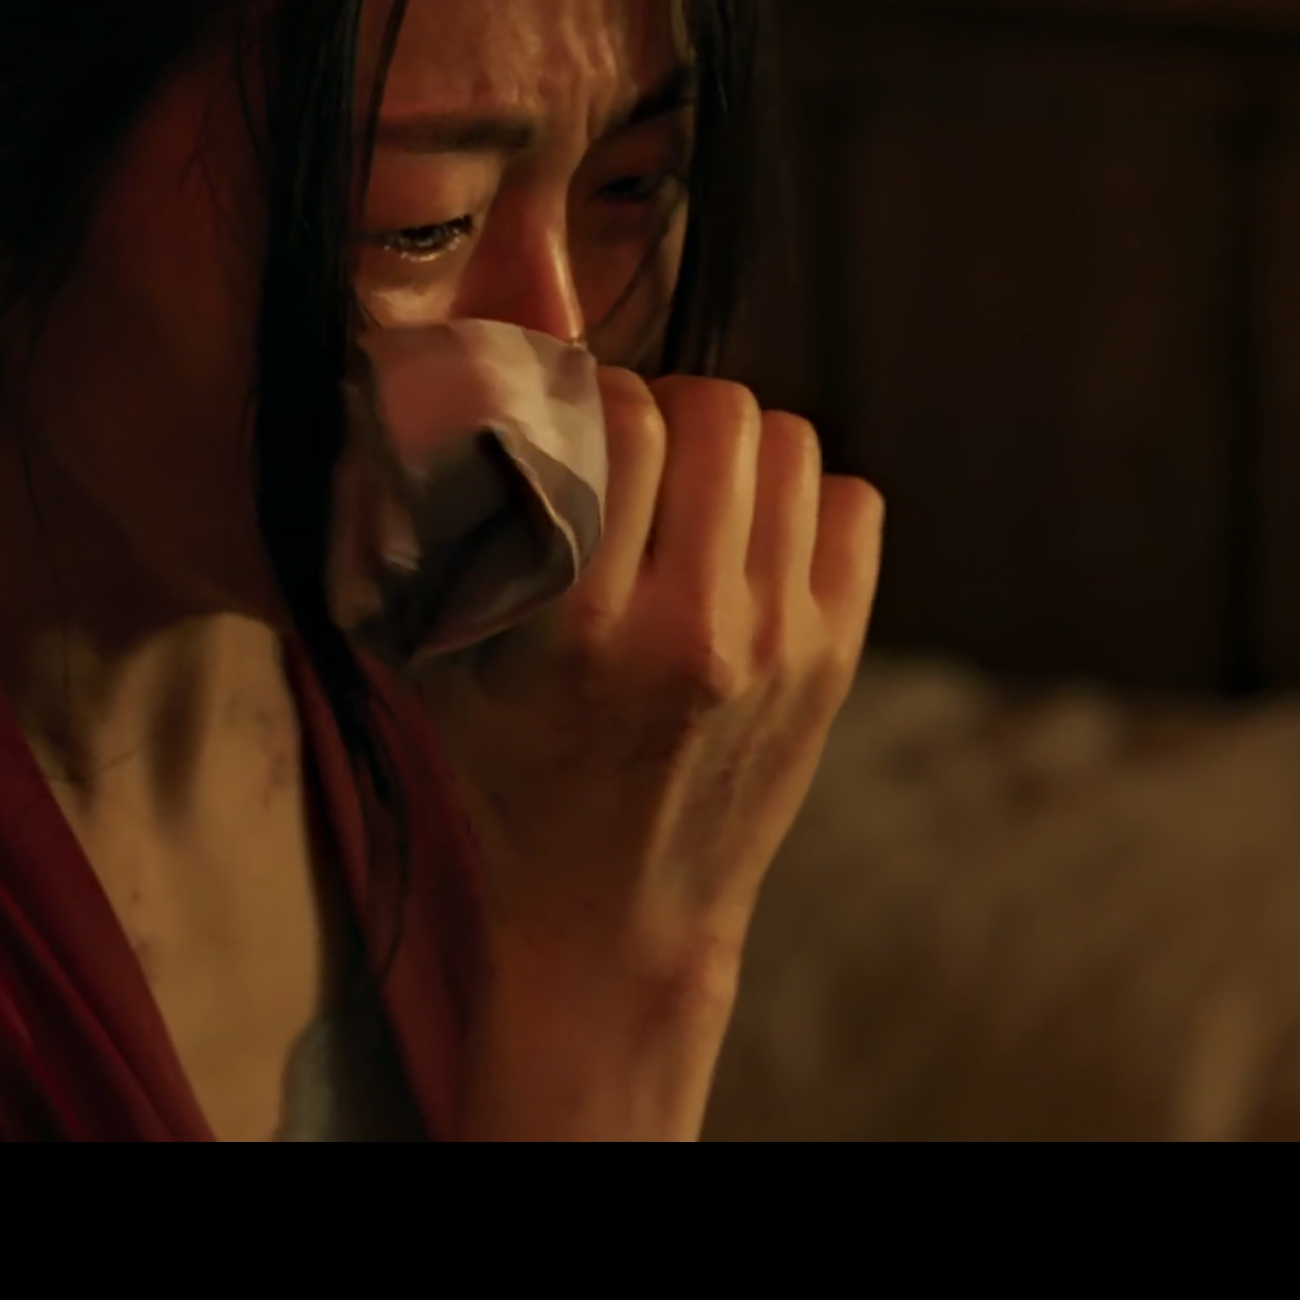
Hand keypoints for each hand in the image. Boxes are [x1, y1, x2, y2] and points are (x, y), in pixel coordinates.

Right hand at [413, 369, 884, 1139]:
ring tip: (700, 483)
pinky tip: (756, 537)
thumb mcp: (443, 664)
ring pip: (793, 445)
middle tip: (644, 443)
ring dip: (739, 445)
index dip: (599, 393)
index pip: (626, 421)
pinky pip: (855, 505)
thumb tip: (471, 381)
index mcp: (583, 626)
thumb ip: (448, 532)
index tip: (579, 417)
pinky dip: (809, 500)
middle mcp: (693, 630)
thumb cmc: (512, 777)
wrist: (616, 918)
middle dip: (673, 405)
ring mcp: (780, 645)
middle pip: (720, 413)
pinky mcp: (834, 661)